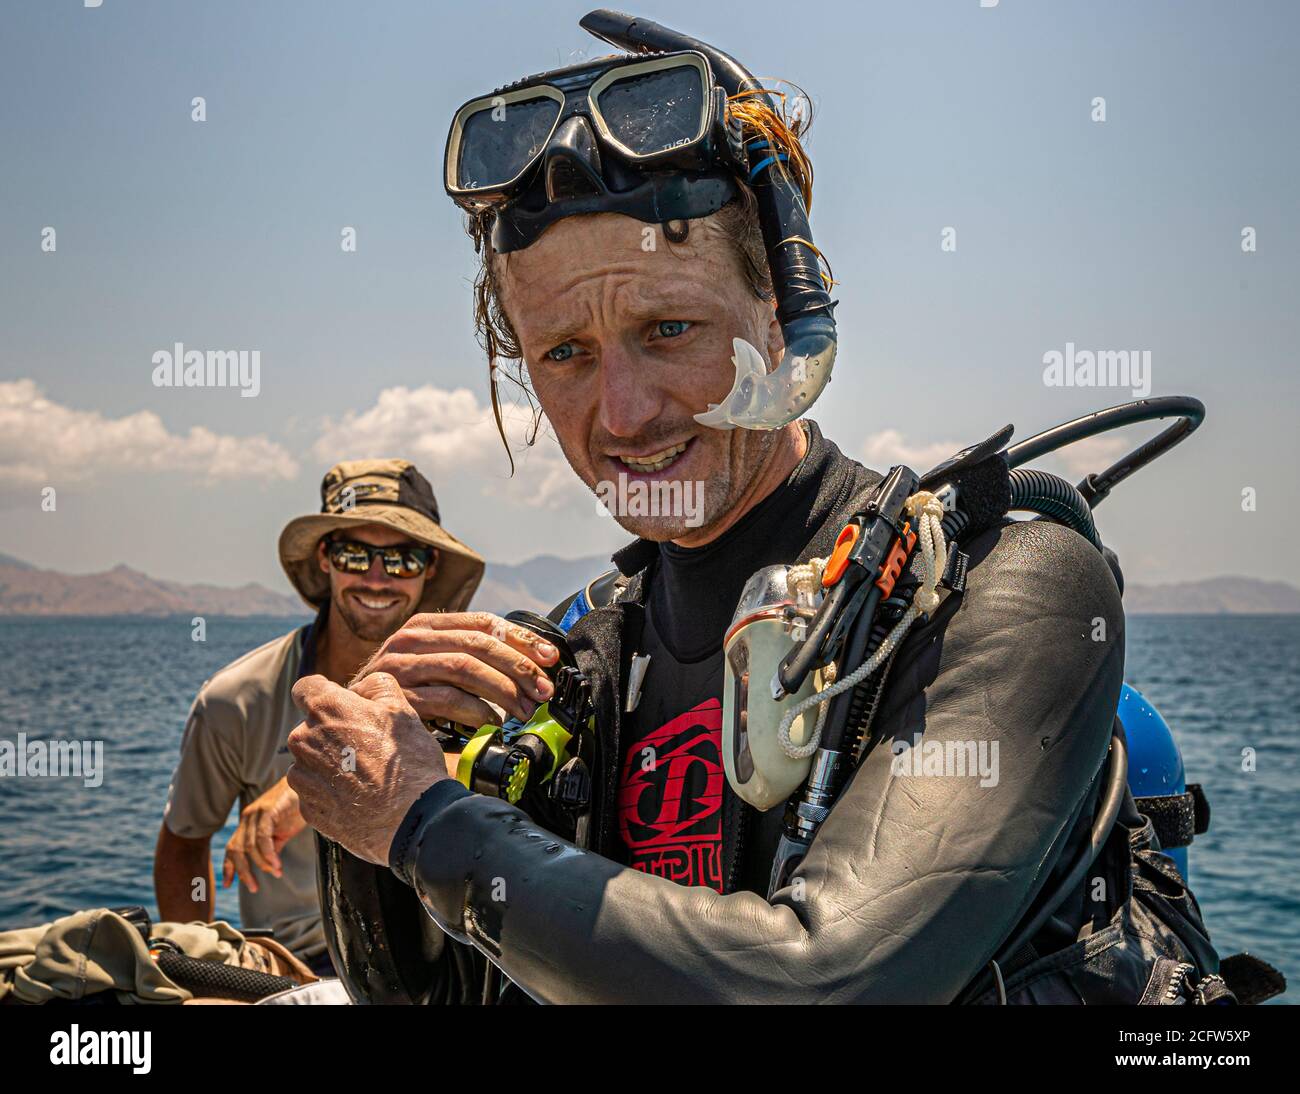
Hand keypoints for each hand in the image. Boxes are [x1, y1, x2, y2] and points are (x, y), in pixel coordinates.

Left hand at [222, 777, 304, 891]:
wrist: (309, 785)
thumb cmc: (296, 808)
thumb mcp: (282, 832)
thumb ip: (273, 847)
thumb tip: (270, 867)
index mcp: (248, 823)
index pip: (232, 848)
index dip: (229, 867)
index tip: (228, 885)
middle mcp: (247, 817)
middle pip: (237, 850)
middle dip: (243, 872)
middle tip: (254, 887)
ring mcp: (256, 813)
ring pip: (250, 846)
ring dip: (262, 864)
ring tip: (276, 872)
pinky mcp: (268, 810)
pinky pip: (262, 837)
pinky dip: (268, 853)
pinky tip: (277, 863)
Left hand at [287, 671, 450, 864]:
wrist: (411, 818)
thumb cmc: (408, 761)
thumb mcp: (401, 709)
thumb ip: (375, 686)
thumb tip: (359, 690)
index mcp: (325, 709)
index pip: (305, 687)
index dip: (324, 693)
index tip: (342, 705)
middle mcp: (303, 740)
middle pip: (309, 728)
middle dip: (332, 733)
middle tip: (367, 747)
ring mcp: (302, 777)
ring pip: (310, 761)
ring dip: (330, 764)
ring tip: (365, 777)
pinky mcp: (307, 808)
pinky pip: (315, 792)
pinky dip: (332, 792)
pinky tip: (360, 797)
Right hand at [353, 611, 559, 727]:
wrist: (349, 715)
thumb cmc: (403, 692)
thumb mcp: (433, 665)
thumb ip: (468, 658)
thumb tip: (530, 667)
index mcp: (427, 625)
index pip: (483, 621)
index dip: (521, 638)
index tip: (550, 657)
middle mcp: (412, 638)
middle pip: (478, 643)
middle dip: (518, 666)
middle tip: (543, 690)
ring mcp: (400, 665)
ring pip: (464, 667)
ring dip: (502, 690)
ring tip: (524, 710)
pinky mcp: (394, 694)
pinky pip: (444, 698)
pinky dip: (475, 710)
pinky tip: (492, 722)